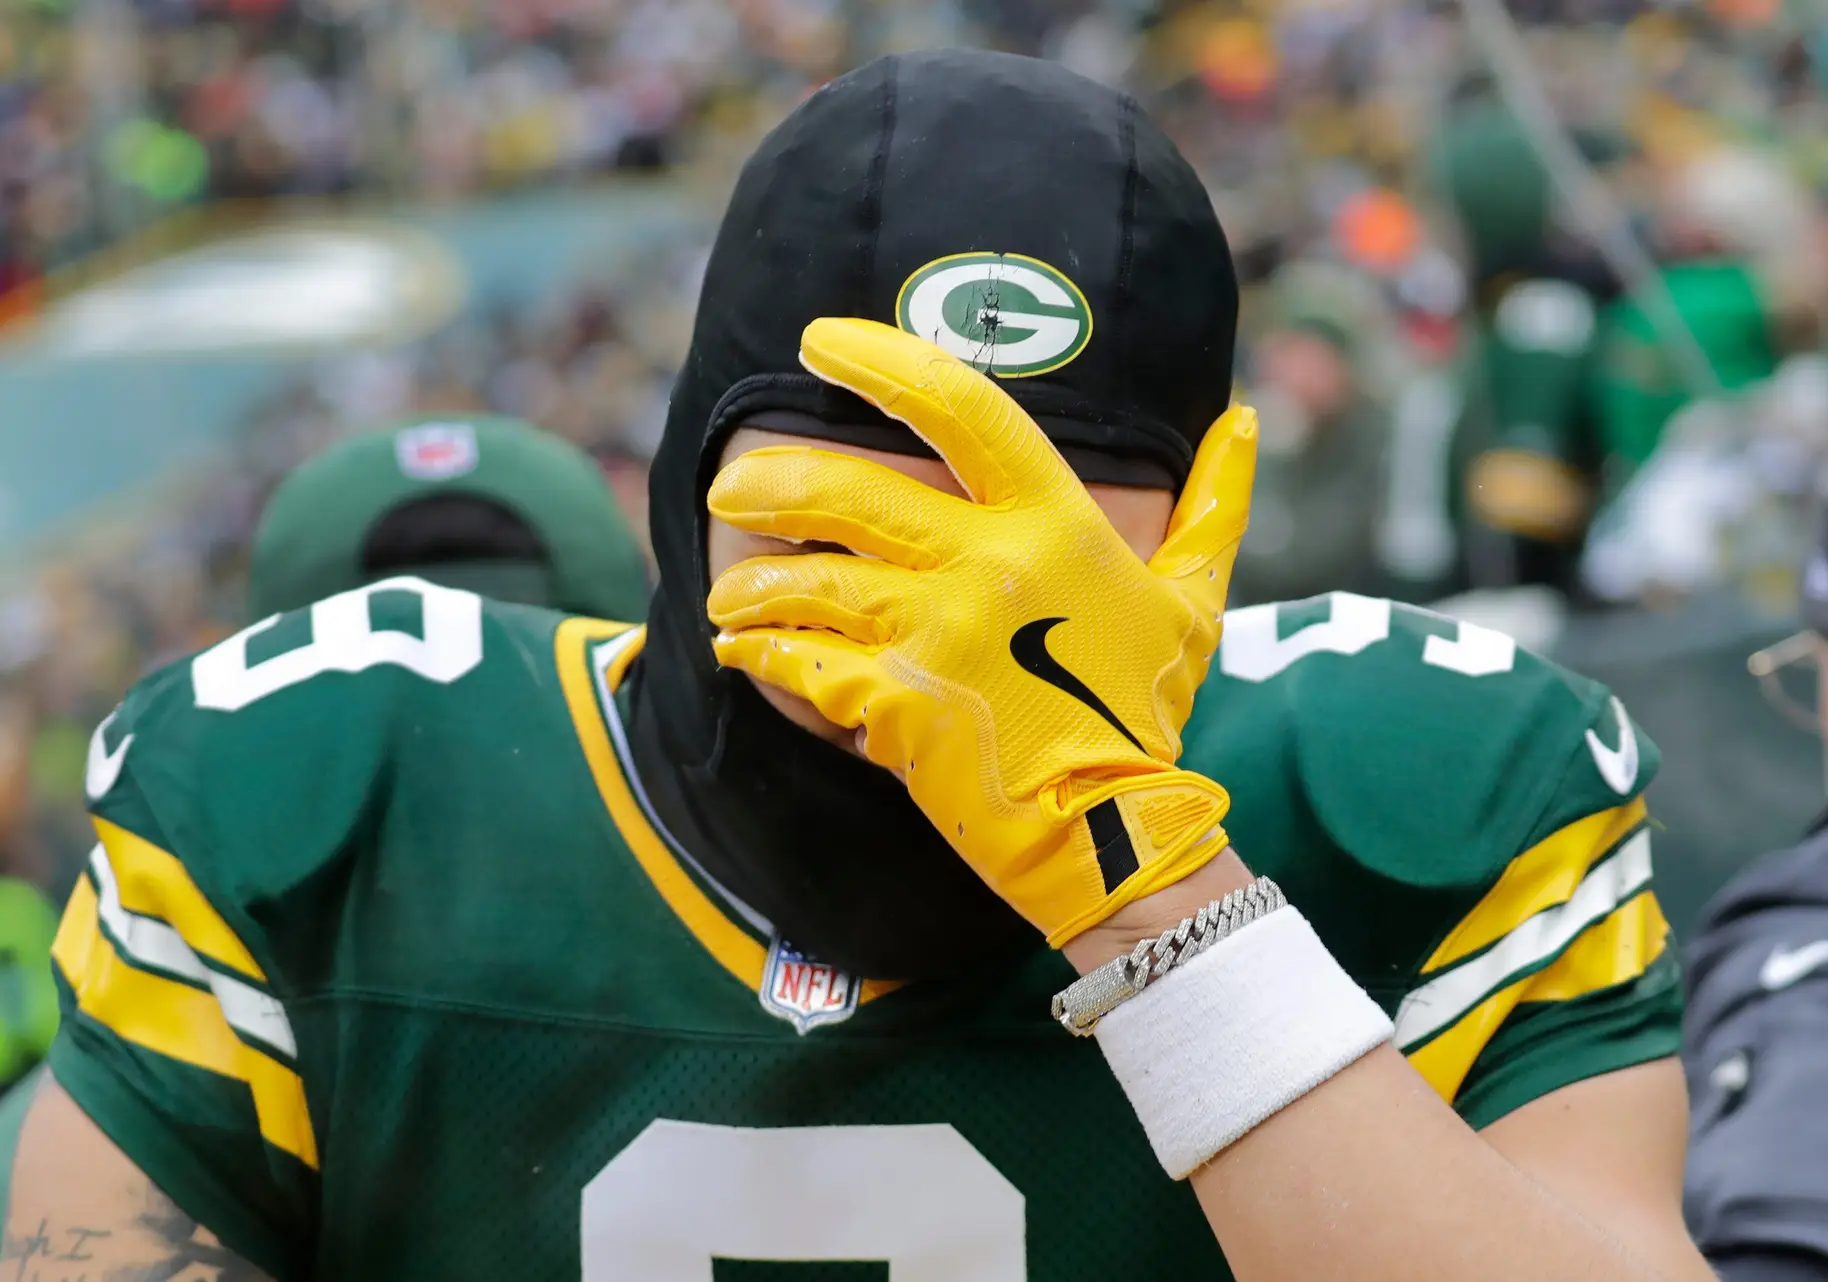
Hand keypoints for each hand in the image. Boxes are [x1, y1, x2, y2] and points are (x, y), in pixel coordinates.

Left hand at [708, 317, 1256, 945]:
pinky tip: (737, 647)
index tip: (820, 341)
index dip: (883, 361)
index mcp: (1052, 522)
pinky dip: (758, 652)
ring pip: (807, 579)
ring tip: (728, 589)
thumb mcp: (1195, 601)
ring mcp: (935, 634)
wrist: (1112, 829)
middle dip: (769, 481)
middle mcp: (985, 564)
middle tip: (730, 486)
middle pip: (848, 490)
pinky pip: (800, 662)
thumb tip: (1244, 418)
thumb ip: (1214, 504)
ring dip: (751, 579)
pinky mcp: (895, 703)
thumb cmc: (1145, 712)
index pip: (961, 407)